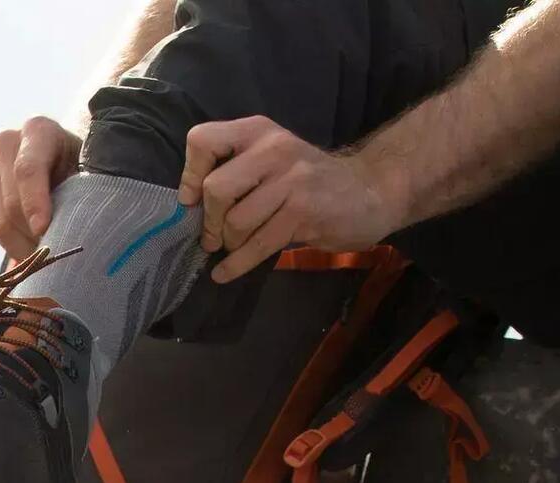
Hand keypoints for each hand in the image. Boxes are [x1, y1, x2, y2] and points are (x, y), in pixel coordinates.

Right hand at [0, 116, 82, 259]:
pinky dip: (14, 245)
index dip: (34, 203)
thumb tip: (74, 228)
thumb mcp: (90, 171)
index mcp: (38, 131)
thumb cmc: (85, 167)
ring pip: (1, 221)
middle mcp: (7, 144)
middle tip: (58, 255)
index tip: (43, 231)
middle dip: (33, 234)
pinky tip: (35, 249)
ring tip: (49, 256)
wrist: (68, 163)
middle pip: (12, 202)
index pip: (28, 170)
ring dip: (24, 246)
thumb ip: (82, 190)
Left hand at [178, 116, 408, 282]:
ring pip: (236, 221)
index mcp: (257, 131)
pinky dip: (236, 265)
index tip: (191, 201)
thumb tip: (190, 205)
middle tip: (213, 237)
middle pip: (215, 188)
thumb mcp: (271, 158)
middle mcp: (273, 148)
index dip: (189, 175)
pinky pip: (258, 245)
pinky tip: (225, 274)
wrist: (370, 191)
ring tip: (235, 247)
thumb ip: (235, 169)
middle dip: (210, 221)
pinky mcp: (304, 212)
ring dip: (229, 244)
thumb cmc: (309, 180)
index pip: (203, 140)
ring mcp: (291, 180)